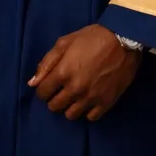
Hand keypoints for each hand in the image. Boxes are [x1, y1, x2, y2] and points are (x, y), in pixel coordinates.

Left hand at [28, 24, 142, 120]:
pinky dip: (87, 112)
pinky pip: (91, 117)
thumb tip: (32, 83)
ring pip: (71, 115)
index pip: (42, 93)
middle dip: (53, 99)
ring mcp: (91, 98)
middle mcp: (75, 89)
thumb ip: (46, 63)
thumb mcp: (63, 43)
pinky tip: (87, 102)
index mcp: (62, 73)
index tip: (47, 86)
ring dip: (68, 107)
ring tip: (73, 98)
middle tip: (59, 92)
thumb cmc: (90, 39)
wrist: (122, 41)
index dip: (42, 90)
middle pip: (55, 106)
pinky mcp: (107, 102)